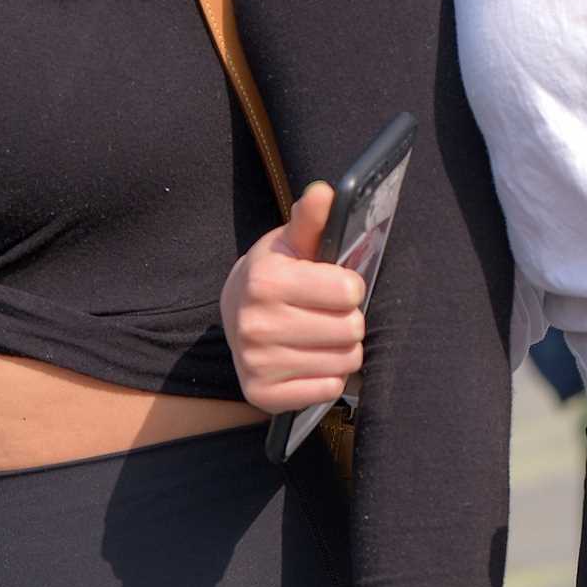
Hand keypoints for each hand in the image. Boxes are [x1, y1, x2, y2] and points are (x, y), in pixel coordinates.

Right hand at [220, 180, 366, 414]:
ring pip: (345, 362)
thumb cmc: (275, 274)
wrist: (235, 312)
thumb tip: (325, 191)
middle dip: (349, 320)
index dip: (350, 286)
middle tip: (328, 314)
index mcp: (265, 281)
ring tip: (320, 336)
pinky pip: (327, 391)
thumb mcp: (290, 242)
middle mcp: (256, 325)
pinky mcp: (261, 394)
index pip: (349, 291)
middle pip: (351, 330)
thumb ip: (311, 218)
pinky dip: (328, 378)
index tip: (333, 285)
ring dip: (341, 350)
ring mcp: (257, 363)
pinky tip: (310, 361)